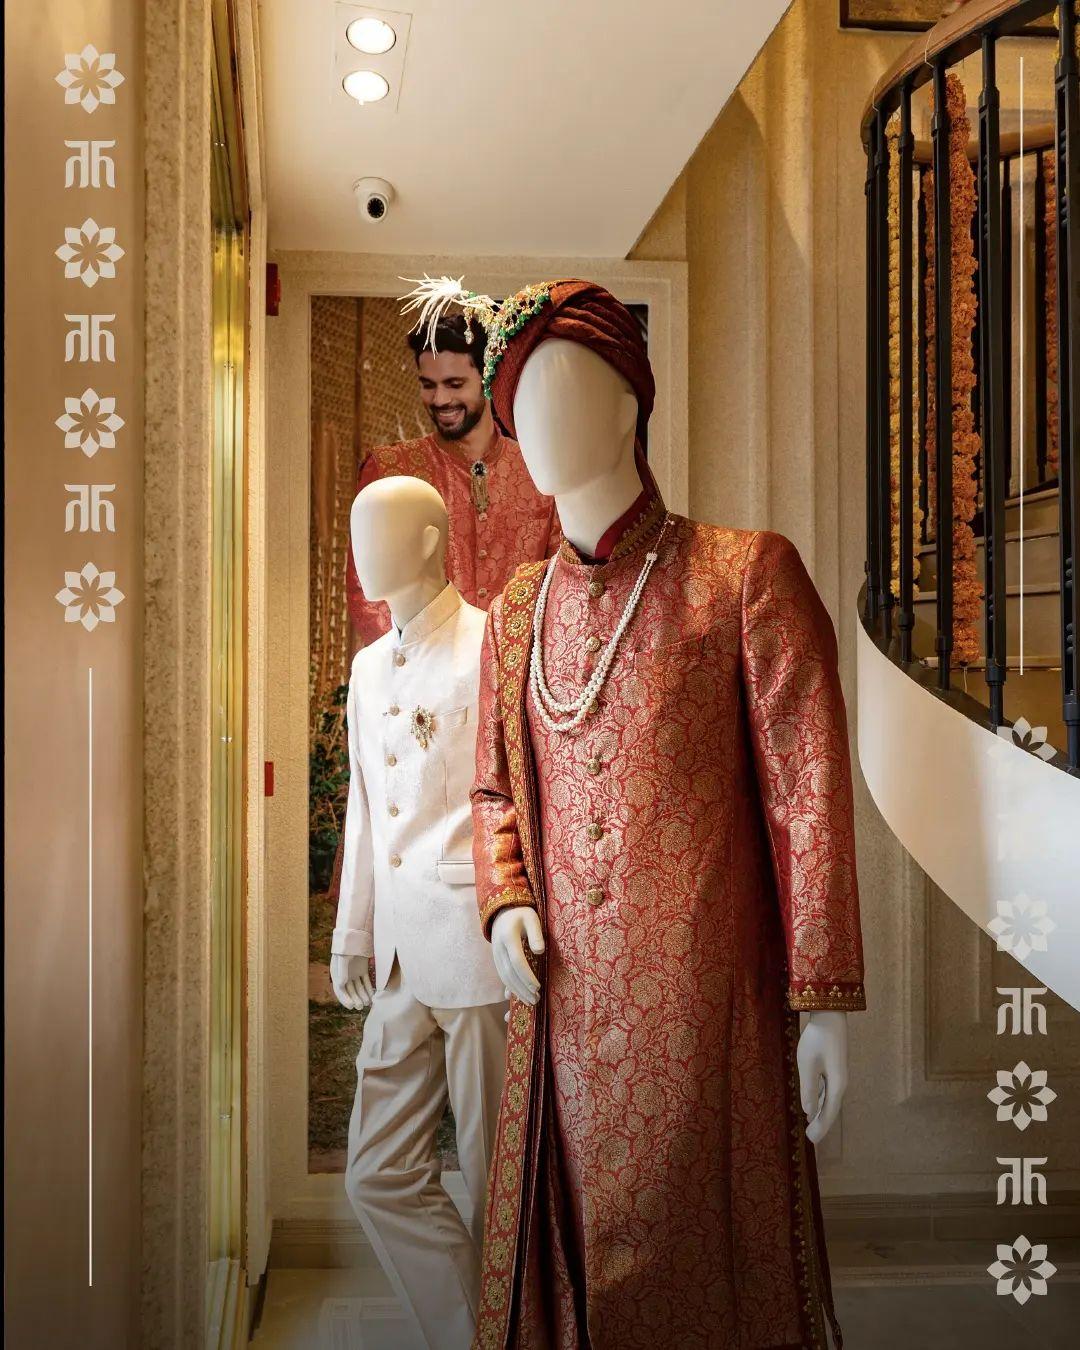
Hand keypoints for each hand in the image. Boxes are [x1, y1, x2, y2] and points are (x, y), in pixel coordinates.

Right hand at [330, 952, 373, 1010]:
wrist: (356, 935)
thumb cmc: (347, 947)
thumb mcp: (343, 959)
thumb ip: (341, 972)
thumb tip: (341, 984)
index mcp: (336, 973)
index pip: (339, 990)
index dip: (345, 999)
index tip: (351, 1006)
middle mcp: (344, 974)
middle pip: (350, 991)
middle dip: (355, 999)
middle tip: (361, 1006)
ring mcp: (354, 972)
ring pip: (358, 987)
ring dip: (362, 995)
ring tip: (367, 1003)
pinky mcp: (362, 969)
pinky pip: (365, 981)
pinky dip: (368, 988)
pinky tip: (371, 995)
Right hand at [491, 907, 544, 1006]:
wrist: (502, 911)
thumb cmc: (521, 914)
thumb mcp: (531, 918)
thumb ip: (536, 934)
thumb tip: (540, 952)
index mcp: (508, 937)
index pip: (517, 961)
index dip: (527, 976)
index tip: (538, 987)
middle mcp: (499, 948)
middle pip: (510, 973)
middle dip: (522, 989)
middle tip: (536, 1000)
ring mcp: (496, 955)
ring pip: (504, 977)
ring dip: (516, 991)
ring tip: (530, 1002)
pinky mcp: (496, 959)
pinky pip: (502, 976)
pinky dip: (510, 987)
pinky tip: (519, 995)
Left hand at [796, 1010, 847, 1144]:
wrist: (830, 1017)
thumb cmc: (817, 1040)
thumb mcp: (808, 1064)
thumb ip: (809, 1088)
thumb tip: (809, 1111)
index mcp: (837, 1085)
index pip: (829, 1112)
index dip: (821, 1127)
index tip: (812, 1140)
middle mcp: (841, 1083)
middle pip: (831, 1108)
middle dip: (821, 1123)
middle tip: (811, 1138)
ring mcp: (838, 1075)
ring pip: (829, 1100)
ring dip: (821, 1112)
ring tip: (812, 1124)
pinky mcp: (834, 1068)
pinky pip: (828, 1090)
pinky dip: (821, 1100)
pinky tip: (815, 1104)